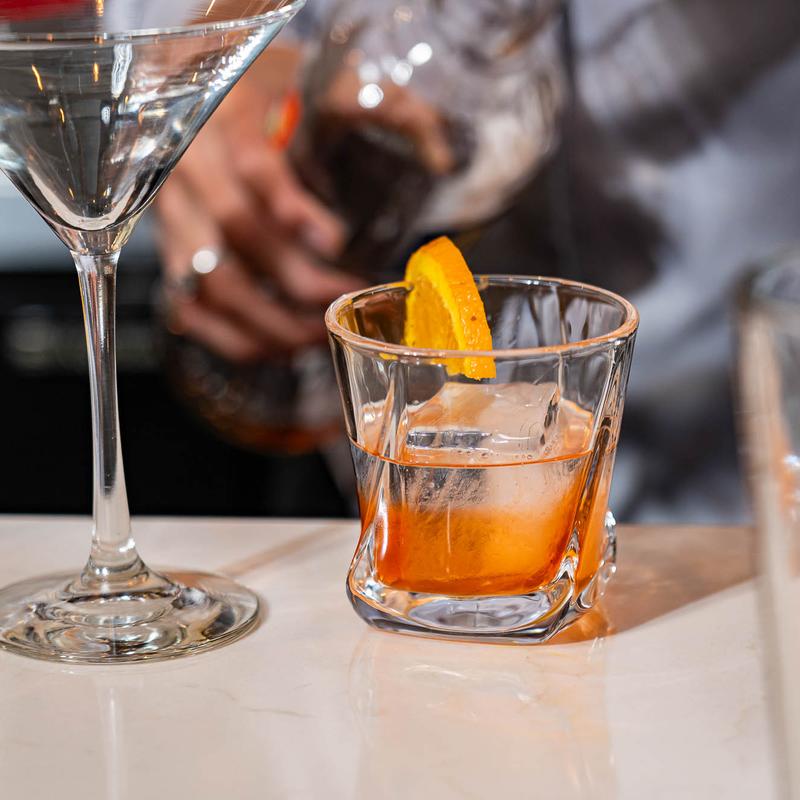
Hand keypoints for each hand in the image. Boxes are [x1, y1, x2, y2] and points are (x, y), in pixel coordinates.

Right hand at [156, 48, 360, 361]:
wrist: (198, 78)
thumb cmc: (269, 87)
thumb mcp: (324, 77)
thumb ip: (385, 106)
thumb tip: (443, 157)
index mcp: (233, 118)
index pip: (254, 167)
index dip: (292, 208)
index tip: (337, 242)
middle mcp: (193, 167)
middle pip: (234, 233)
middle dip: (295, 279)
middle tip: (344, 301)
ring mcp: (175, 212)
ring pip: (206, 280)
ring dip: (263, 321)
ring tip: (314, 338)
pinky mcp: (170, 246)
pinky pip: (186, 304)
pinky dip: (227, 336)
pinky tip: (272, 347)